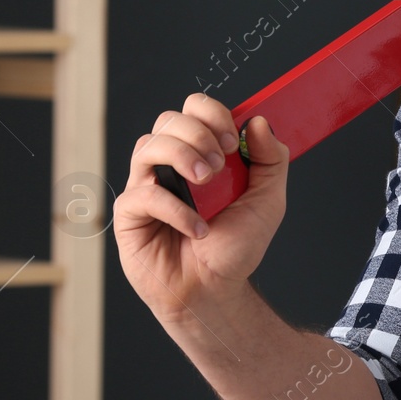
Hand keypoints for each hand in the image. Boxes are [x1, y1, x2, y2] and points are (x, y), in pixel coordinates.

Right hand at [112, 93, 288, 324]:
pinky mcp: (129, 214)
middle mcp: (170, 163)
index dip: (212, 114)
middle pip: (168, 120)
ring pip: (148, 145)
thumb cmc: (236, 245)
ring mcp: (147, 185)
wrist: (216, 290)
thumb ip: (271, 160)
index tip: (233, 142)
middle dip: (197, 134)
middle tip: (218, 165)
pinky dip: (174, 208)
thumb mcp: (268, 200)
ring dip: (181, 157)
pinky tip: (197, 229)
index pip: (195, 109)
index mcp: (201, 152)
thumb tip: (259, 121)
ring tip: (205, 184)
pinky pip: (142, 194)